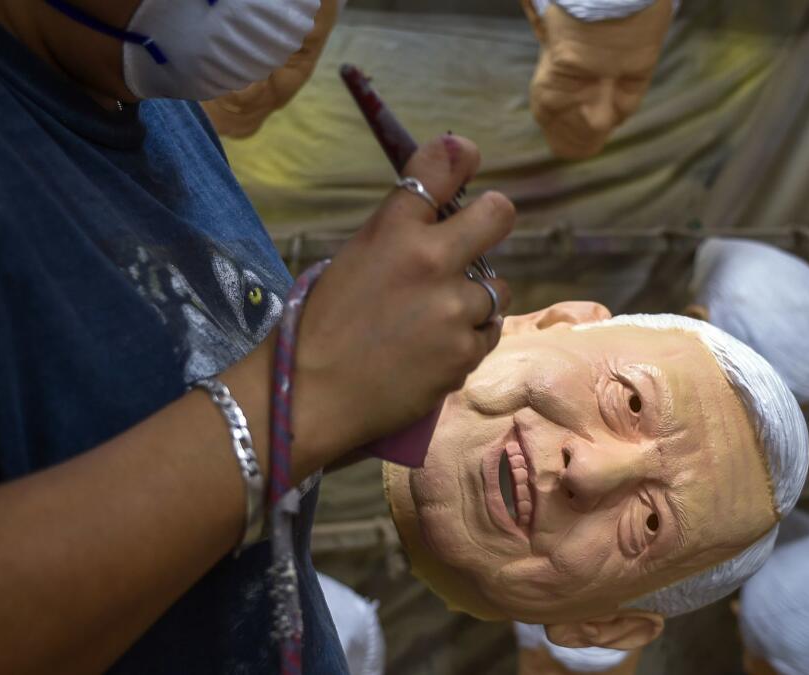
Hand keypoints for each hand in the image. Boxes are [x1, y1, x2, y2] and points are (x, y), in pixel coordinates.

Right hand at [291, 135, 513, 471]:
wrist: (311, 394)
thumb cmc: (319, 325)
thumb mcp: (351, 259)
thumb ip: (397, 232)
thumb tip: (440, 213)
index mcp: (393, 230)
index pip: (439, 168)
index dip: (460, 157)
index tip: (467, 157)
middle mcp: (431, 259)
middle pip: (497, 215)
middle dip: (493, 220)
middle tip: (480, 235)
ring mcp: (453, 307)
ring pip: (497, 288)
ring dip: (475, 300)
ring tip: (437, 319)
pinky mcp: (465, 350)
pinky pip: (487, 332)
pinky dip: (468, 339)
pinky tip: (435, 350)